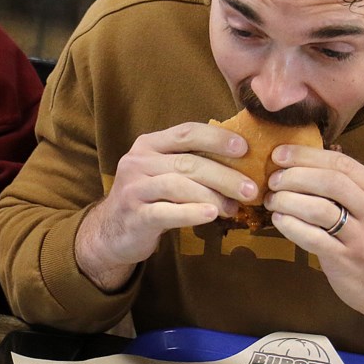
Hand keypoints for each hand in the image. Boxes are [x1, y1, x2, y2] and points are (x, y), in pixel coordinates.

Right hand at [75, 122, 257, 290]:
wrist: (112, 231)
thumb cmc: (151, 198)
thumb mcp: (166, 173)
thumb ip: (193, 163)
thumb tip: (243, 164)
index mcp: (149, 144)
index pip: (187, 132)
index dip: (217, 138)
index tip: (244, 148)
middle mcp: (138, 161)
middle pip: (188, 162)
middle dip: (224, 175)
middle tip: (251, 189)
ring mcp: (134, 188)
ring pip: (178, 185)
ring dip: (212, 195)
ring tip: (234, 207)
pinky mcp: (134, 216)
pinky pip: (166, 212)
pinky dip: (191, 213)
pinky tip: (211, 215)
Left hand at [263, 144, 363, 322]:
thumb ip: (354, 187)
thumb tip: (312, 162)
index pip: (342, 164)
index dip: (307, 156)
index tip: (280, 154)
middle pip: (330, 182)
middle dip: (295, 176)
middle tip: (273, 179)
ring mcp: (362, 238)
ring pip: (319, 209)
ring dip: (288, 200)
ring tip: (273, 200)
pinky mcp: (346, 261)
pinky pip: (313, 238)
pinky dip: (291, 226)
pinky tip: (279, 220)